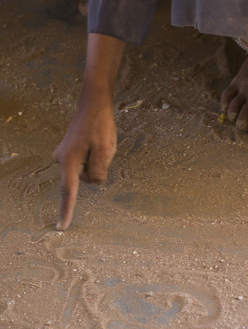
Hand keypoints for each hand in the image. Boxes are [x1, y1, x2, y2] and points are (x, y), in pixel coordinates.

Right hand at [54, 94, 116, 229]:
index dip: (67, 210)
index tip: (62, 227)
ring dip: (98, 159)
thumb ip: (99, 171)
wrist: (94, 102)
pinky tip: (97, 140)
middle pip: (85, 178)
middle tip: (102, 145)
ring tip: (100, 140)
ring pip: (87, 170)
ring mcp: (65, 154)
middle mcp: (62, 159)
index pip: (69, 192)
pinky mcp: (70, 150)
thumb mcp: (105, 149)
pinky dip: (95, 154)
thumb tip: (93, 181)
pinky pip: (86, 161)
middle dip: (98, 167)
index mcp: (69, 161)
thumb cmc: (100, 124)